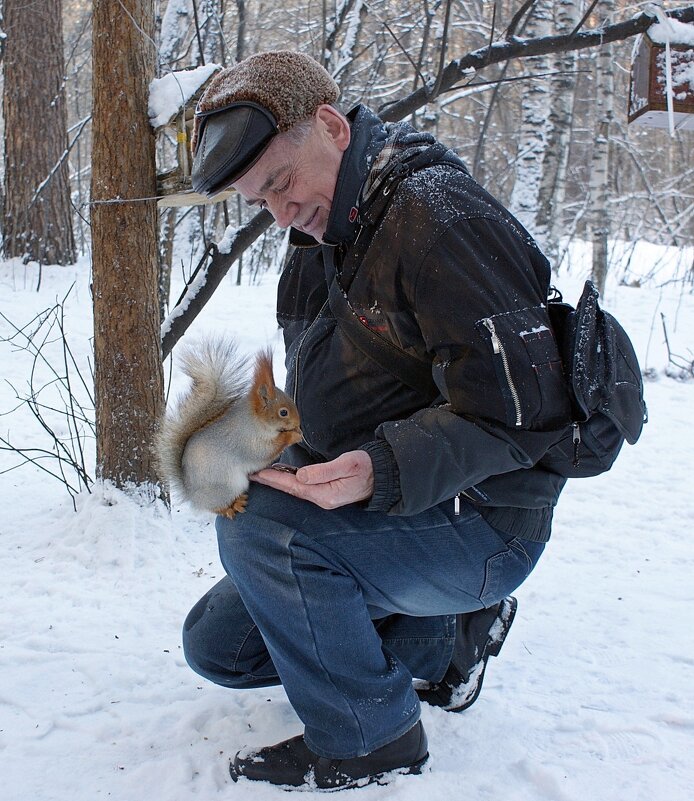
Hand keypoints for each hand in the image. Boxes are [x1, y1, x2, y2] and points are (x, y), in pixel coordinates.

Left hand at [251, 450, 373, 508]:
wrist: (382, 475)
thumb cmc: (366, 467)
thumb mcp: (347, 465)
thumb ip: (323, 471)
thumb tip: (301, 476)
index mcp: (326, 494)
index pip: (294, 486)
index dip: (276, 479)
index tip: (260, 473)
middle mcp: (323, 498)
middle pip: (292, 489)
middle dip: (272, 482)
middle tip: (254, 474)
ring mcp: (324, 497)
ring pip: (296, 489)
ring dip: (280, 481)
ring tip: (263, 474)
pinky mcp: (327, 492)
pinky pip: (303, 487)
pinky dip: (290, 481)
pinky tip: (283, 476)